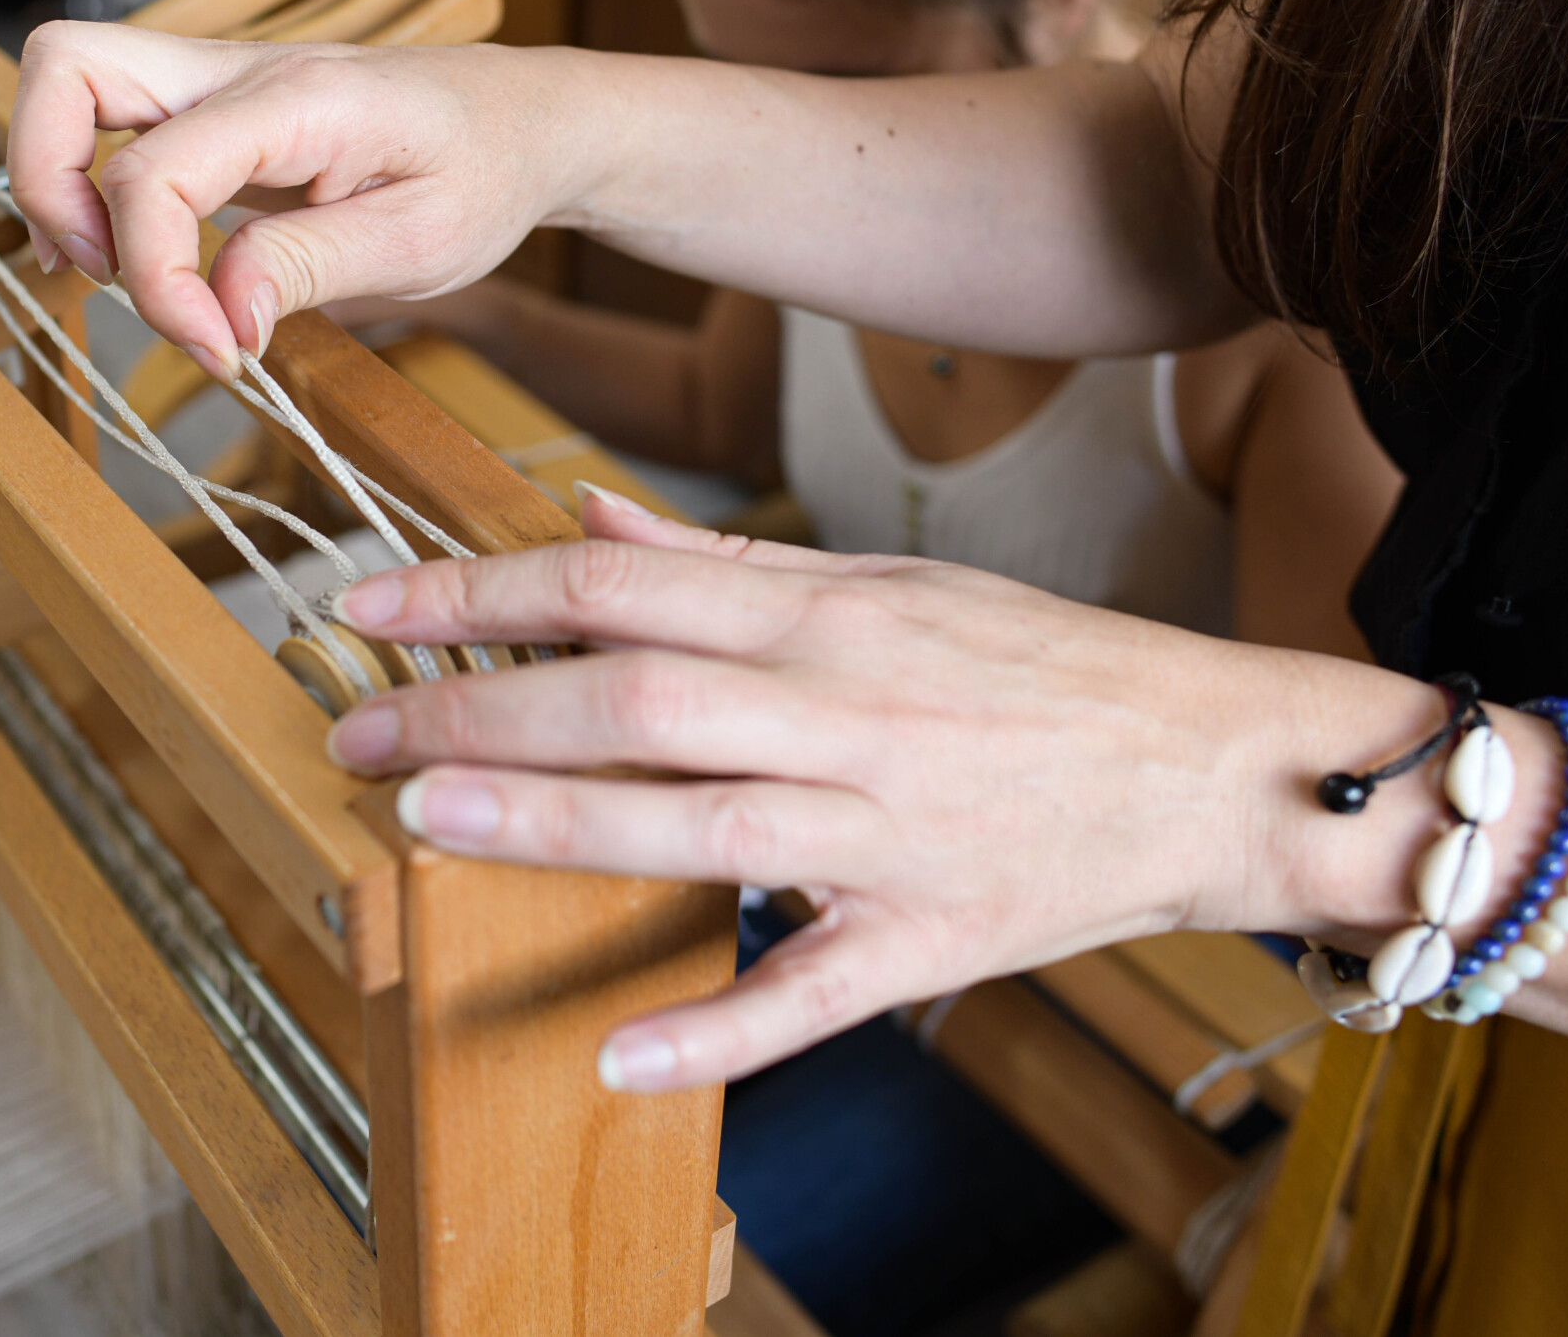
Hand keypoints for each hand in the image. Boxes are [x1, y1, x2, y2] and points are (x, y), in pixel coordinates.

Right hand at [9, 23, 589, 374]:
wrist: (522, 121)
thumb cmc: (485, 171)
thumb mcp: (421, 243)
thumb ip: (308, 270)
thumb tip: (223, 316)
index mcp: (301, 99)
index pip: (158, 173)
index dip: (158, 279)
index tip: (216, 348)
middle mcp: (240, 69)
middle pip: (66, 67)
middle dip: (49, 185)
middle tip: (102, 278)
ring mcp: (217, 79)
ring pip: (69, 80)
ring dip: (60, 183)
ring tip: (119, 272)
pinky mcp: (210, 107)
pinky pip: (107, 118)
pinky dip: (89, 184)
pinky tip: (130, 254)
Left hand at [323, 491, 1444, 1089]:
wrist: (1212, 760)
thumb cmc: (1036, 664)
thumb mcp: (885, 580)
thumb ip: (723, 560)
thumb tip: (582, 514)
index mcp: (830, 611)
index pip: (620, 584)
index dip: (481, 590)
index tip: (369, 606)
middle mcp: (849, 709)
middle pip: (638, 695)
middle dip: (482, 708)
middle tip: (354, 727)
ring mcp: (890, 829)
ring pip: (701, 818)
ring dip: (556, 822)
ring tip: (425, 822)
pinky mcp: (933, 935)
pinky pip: (815, 990)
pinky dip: (719, 1026)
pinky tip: (616, 1053)